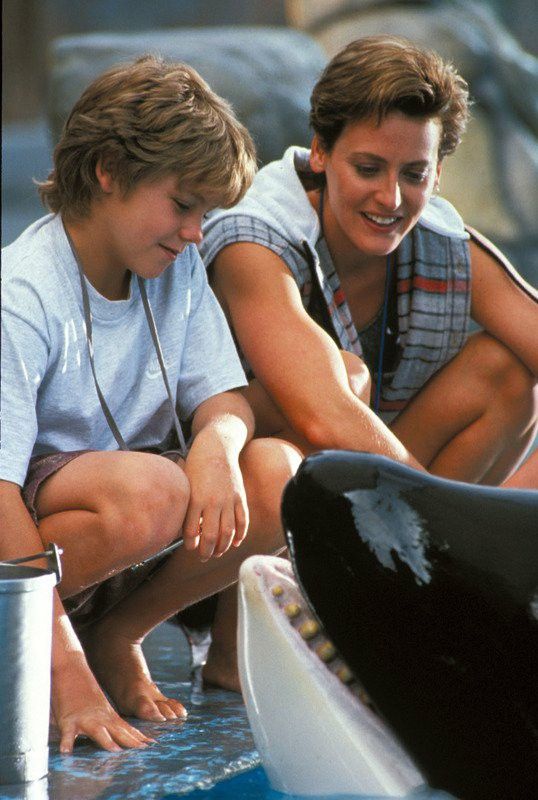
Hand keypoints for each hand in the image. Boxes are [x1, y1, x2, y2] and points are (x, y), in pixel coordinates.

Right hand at [52, 653, 153, 752]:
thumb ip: (106, 719)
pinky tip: (67, 752)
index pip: (125, 728)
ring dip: (106, 742)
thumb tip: (114, 731)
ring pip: (97, 731)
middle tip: (144, 749)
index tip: (151, 744)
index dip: (137, 737)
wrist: (71, 667)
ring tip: (115, 751)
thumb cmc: (82, 688)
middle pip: (117, 731)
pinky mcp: (67, 720)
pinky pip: (67, 734)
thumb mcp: (98, 704)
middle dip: (130, 741)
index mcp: (107, 715)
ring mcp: (84, 719)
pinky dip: (66, 743)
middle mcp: (99, 717)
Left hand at [182, 429, 248, 560]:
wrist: (217, 447)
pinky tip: (235, 542)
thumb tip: (185, 529)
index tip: (190, 547)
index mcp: (196, 499)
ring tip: (218, 552)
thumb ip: (185, 505)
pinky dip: (240, 534)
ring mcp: (228, 500)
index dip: (191, 544)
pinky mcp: (240, 497)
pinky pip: (243, 521)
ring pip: (228, 532)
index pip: (192, 531)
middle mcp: (213, 502)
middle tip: (203, 556)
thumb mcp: (185, 483)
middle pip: (212, 536)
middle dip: (207, 551)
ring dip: (223, 547)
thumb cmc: (196, 465)